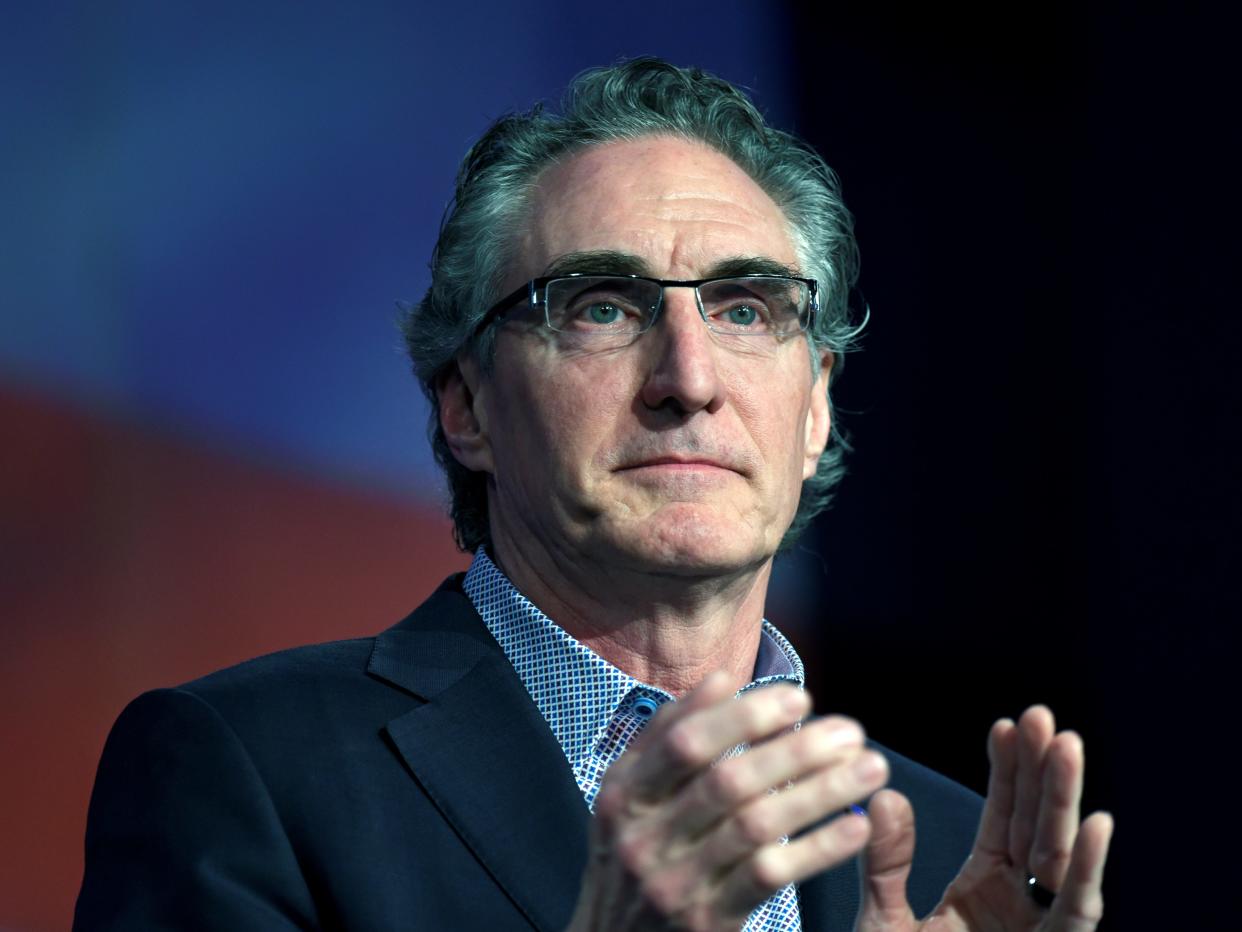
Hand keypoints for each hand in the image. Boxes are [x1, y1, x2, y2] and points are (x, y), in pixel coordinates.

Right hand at [566, 671, 888, 931]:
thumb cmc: (636, 855)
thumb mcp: (631, 797)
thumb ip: (669, 736)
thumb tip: (723, 679)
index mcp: (623, 795)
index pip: (686, 743)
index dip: (745, 717)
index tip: (800, 699)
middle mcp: (643, 837)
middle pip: (729, 782)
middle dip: (797, 750)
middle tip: (851, 730)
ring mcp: (674, 883)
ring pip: (758, 826)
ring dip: (821, 792)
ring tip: (870, 768)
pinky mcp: (706, 923)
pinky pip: (770, 877)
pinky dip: (817, 849)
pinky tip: (854, 827)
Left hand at [856, 706, 1113, 931]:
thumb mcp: (882, 920)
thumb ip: (885, 863)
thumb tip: (884, 795)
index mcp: (984, 887)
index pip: (1003, 817)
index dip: (1008, 772)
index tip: (1006, 724)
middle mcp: (1019, 904)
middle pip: (1037, 827)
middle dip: (1041, 774)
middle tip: (1043, 718)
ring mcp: (1037, 931)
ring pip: (1059, 857)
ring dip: (1065, 802)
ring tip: (1065, 745)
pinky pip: (1075, 913)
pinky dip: (1087, 869)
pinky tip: (1096, 821)